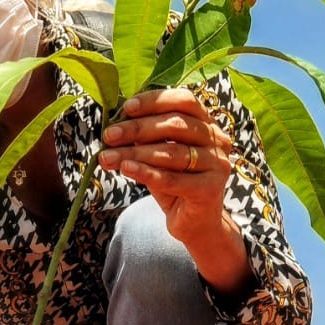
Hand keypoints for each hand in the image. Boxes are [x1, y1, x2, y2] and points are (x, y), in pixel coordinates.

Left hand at [98, 88, 254, 298]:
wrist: (194, 224)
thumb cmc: (174, 184)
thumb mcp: (157, 156)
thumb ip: (143, 140)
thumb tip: (113, 127)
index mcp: (207, 124)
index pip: (184, 101)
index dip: (155, 101)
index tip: (127, 108)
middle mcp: (217, 140)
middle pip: (175, 125)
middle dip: (137, 129)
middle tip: (108, 136)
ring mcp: (217, 165)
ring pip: (171, 153)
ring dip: (135, 154)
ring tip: (107, 157)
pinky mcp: (210, 189)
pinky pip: (173, 178)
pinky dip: (146, 173)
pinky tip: (126, 169)